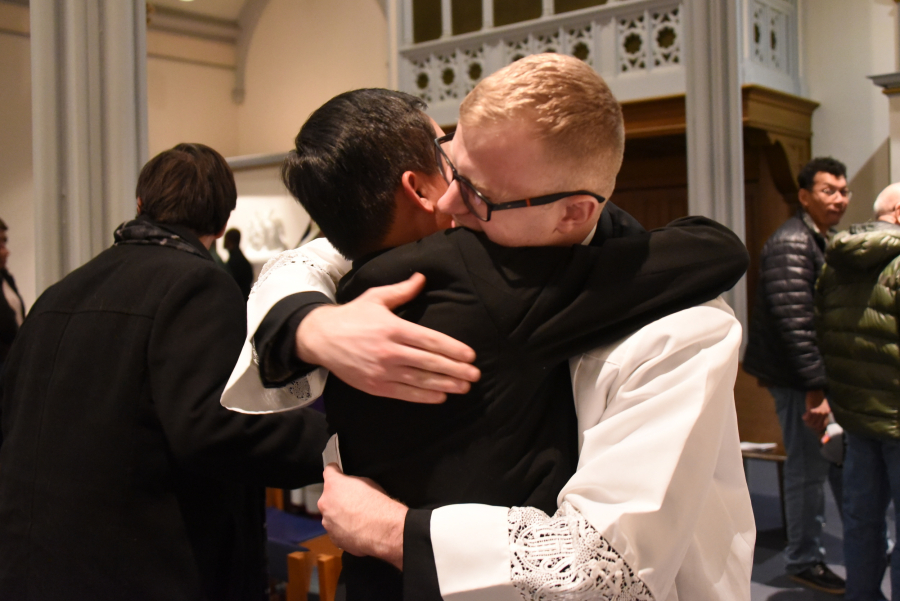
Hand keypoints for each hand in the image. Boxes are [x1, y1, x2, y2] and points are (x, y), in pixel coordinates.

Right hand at [296, 273, 479, 403]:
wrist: (321, 338)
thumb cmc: (352, 316)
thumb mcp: (376, 298)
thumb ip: (402, 291)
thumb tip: (422, 277)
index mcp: (393, 328)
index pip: (430, 340)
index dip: (452, 349)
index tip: (470, 355)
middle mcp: (390, 351)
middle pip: (430, 363)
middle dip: (455, 370)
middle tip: (475, 375)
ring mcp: (382, 371)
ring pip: (420, 380)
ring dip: (445, 385)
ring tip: (464, 387)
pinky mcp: (375, 386)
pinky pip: (405, 394)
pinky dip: (424, 396)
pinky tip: (441, 397)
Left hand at [318, 464, 406, 569]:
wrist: (382, 529)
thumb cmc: (377, 505)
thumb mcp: (367, 482)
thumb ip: (352, 483)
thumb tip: (350, 486)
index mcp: (333, 485)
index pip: (328, 471)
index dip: (335, 471)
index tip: (336, 471)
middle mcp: (326, 503)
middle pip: (328, 497)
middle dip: (338, 498)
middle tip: (353, 502)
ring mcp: (327, 522)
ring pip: (331, 515)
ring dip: (340, 515)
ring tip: (358, 518)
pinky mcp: (333, 538)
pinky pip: (336, 531)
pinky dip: (344, 530)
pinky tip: (358, 529)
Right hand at [802, 390, 829, 432]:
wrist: (815, 390)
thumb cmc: (818, 397)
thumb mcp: (824, 406)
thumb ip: (823, 413)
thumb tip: (818, 421)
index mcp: (827, 413)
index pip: (823, 425)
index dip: (817, 428)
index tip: (813, 428)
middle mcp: (823, 414)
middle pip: (816, 425)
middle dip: (811, 426)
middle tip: (807, 423)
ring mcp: (818, 412)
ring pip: (811, 422)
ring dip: (807, 422)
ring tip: (805, 419)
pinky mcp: (812, 410)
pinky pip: (807, 417)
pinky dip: (805, 417)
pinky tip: (804, 416)